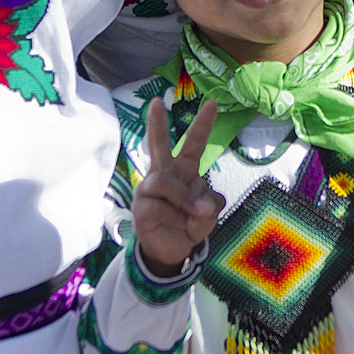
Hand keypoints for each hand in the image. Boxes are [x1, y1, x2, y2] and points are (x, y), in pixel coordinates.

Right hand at [133, 99, 223, 276]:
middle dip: (156, 124)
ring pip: (165, 183)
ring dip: (186, 199)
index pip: (193, 145)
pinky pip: (161, 208)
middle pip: (158, 146)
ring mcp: (149, 191)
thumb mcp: (208, 215)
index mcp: (184, 170)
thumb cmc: (189, 223)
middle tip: (156, 102)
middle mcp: (164, 174)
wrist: (171, 251)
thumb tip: (203, 205)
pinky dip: (179, 218)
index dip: (202, 125)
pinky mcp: (141, 209)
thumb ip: (210, 207)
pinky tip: (185, 225)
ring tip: (201, 213)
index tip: (212, 103)